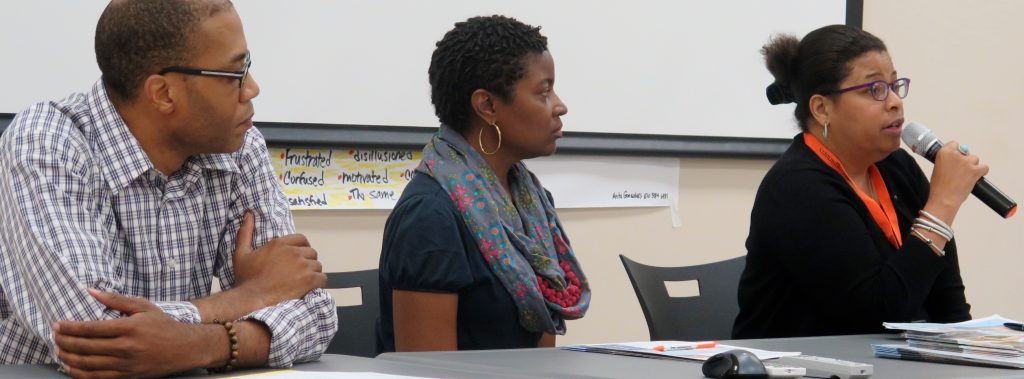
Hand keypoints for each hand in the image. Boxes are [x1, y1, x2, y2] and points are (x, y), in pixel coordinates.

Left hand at [54, 289, 214, 378]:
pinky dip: (80, 373)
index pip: (91, 329)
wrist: (185, 349)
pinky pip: (97, 377)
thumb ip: (116, 300)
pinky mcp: (127, 376)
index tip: (58, 325)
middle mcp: (126, 347)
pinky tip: (72, 367)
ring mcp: (126, 364)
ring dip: (69, 357)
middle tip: (55, 337)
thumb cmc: (164, 326)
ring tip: (59, 351)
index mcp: (129, 328)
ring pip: (88, 364)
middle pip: (85, 347)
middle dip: (65, 341)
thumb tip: (92, 291)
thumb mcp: (144, 307)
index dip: (70, 327)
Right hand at [232, 212, 325, 307]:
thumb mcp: (241, 253)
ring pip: (317, 265)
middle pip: (311, 252)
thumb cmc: (246, 279)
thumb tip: (248, 214)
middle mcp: (293, 252)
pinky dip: (318, 283)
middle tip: (299, 272)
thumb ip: (245, 232)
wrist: (252, 299)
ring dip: (312, 272)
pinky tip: (310, 288)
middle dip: (307, 261)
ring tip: (302, 281)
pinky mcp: (309, 280)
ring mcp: (303, 266)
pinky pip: (322, 278)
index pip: (301, 239)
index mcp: (279, 244)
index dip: (301, 248)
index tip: (297, 257)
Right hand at [926, 140, 989, 223]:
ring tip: (966, 175)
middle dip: (964, 160)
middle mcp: (956, 155)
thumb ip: (946, 159)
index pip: (954, 144)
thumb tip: (956, 158)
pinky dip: (981, 171)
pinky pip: (984, 167)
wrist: (944, 198)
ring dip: (972, 166)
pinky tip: (975, 176)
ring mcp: (967, 162)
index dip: (955, 152)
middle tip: (959, 170)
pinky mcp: (975, 170)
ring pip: (975, 159)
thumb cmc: (939, 186)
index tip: (955, 157)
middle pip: (966, 152)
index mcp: (944, 152)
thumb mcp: (937, 167)